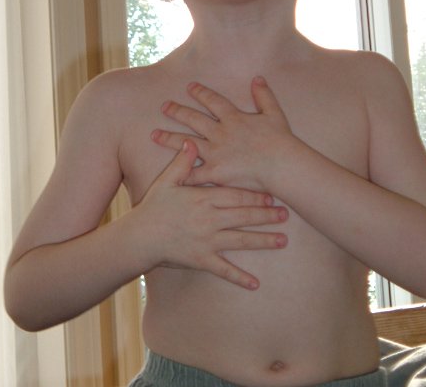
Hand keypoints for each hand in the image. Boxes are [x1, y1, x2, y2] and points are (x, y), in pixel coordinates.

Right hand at [139, 139, 287, 289]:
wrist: (139, 238)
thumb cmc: (153, 207)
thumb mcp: (167, 181)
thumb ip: (182, 162)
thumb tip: (191, 141)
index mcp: (203, 199)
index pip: (234, 195)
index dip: (255, 195)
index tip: (272, 194)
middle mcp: (209, 219)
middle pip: (243, 216)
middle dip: (266, 215)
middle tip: (286, 214)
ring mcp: (207, 241)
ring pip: (240, 241)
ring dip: (263, 241)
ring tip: (282, 241)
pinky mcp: (201, 260)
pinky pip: (224, 270)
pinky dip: (239, 277)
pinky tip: (255, 284)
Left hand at [151, 77, 291, 189]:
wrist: (282, 165)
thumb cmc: (280, 141)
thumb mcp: (274, 113)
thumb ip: (264, 95)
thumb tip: (257, 78)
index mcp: (233, 118)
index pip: (213, 101)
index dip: (200, 93)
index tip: (189, 87)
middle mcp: (220, 133)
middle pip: (194, 119)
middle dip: (177, 111)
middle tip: (164, 106)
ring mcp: (215, 153)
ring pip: (186, 143)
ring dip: (169, 138)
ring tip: (154, 135)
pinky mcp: (216, 172)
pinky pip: (194, 174)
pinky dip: (182, 174)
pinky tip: (169, 173)